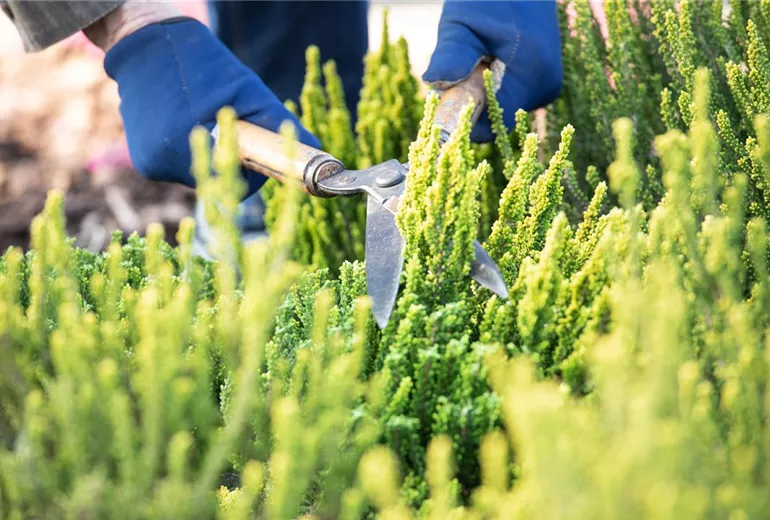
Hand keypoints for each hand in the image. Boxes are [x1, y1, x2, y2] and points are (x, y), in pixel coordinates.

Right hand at [99, 15, 319, 195]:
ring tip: (204, 118)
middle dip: (233, 158)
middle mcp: (167, 163)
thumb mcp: (249, 92)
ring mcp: (153, 165)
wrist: (148, 46)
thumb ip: (280, 124)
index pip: (239, 183)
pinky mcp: (145, 162)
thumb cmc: (205, 67)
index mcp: (195, 146)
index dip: (253, 167)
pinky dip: (191, 152)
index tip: (253, 143)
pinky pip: (182, 168)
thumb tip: (319, 151)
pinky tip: (185, 122)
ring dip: (212, 154)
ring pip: (202, 175)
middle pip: (221, 180)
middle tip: (230, 124)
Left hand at [423, 0, 562, 142]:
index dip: (465, 119)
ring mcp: (548, 85)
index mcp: (530, 75)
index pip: (492, 125)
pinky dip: (494, 88)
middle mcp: (545, 86)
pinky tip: (489, 62)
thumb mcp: (462, 24)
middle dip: (473, 103)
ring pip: (504, 108)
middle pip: (497, 118)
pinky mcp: (546, 82)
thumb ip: (452, 55)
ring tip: (477, 61)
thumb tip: (435, 83)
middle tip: (459, 72)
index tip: (446, 100)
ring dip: (483, 94)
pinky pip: (512, 97)